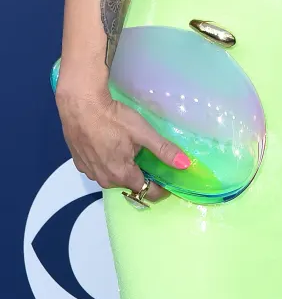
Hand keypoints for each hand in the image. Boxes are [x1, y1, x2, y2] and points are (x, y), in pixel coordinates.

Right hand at [56, 84, 189, 202]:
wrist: (80, 106)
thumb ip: (163, 150)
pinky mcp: (79, 162)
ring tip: (131, 150)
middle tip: (151, 159)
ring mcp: (90, 171)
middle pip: (129, 184)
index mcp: (122, 174)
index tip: (169, 181)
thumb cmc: (113, 119)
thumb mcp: (143, 132)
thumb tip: (184, 165)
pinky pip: (99, 169)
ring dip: (124, 169)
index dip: (160, 188)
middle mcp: (104, 179)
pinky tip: (111, 146)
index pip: (146, 191)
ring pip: (113, 177)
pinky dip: (108, 162)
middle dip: (142, 176)